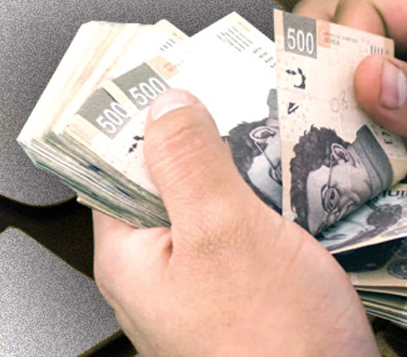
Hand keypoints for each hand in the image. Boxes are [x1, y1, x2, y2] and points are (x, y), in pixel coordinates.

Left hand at [92, 90, 378, 356]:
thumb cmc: (273, 344)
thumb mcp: (224, 233)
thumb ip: (187, 163)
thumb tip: (166, 106)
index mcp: (129, 258)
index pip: (113, 166)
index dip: (138, 117)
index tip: (167, 75)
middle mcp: (158, 272)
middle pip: (166, 180)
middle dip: (201, 135)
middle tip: (233, 91)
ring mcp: (203, 283)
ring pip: (212, 202)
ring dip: (239, 166)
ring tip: (269, 126)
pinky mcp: (245, 292)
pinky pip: (246, 230)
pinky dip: (266, 200)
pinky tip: (293, 180)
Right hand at [295, 0, 406, 276]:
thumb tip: (365, 80)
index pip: (378, 14)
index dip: (343, 43)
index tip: (317, 85)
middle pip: (363, 68)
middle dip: (331, 92)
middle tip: (303, 123)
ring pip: (370, 125)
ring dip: (349, 146)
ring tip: (322, 168)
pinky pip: (392, 172)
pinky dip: (372, 185)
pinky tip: (356, 198)